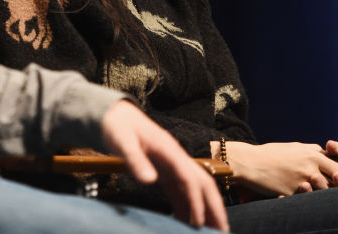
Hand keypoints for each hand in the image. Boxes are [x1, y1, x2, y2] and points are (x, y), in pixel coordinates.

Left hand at [102, 100, 229, 231]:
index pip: (190, 178)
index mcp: (170, 150)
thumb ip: (135, 160)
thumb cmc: (118, 126)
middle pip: (203, 184)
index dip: (196, 201)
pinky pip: (180, 191)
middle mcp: (176, 158)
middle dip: (214, 207)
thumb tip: (149, 181)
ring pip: (194, 189)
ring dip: (204, 210)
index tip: (198, 223)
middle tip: (222, 231)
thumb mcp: (122, 141)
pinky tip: (187, 223)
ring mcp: (171, 165)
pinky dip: (187, 207)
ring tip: (211, 231)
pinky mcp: (164, 171)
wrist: (114, 115)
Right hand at [224, 140, 337, 196]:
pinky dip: (302, 197)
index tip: (337, 178)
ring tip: (307, 188)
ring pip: (322, 192)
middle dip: (335, 186)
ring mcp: (302, 181)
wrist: (249, 162)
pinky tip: (293, 192)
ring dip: (317, 192)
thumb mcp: (294, 147)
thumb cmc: (270, 154)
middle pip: (335, 182)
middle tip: (327, 187)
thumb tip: (327, 153)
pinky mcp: (293, 193)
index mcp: (312, 155)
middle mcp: (310, 168)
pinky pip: (305, 199)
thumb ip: (312, 150)